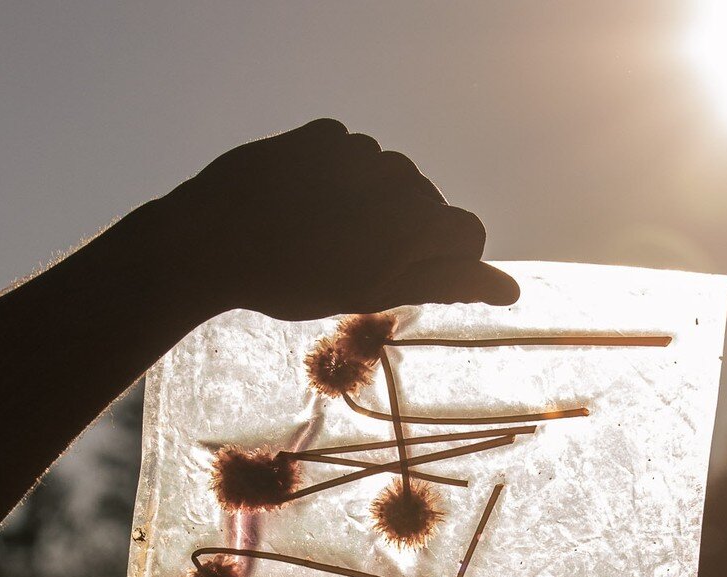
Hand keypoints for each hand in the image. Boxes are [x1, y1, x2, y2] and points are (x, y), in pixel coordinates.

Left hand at [157, 119, 519, 320]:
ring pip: (388, 183)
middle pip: (426, 207)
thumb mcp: (375, 293)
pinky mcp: (325, 133)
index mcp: (418, 218)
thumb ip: (448, 284)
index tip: (404, 278)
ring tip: (321, 237)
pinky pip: (351, 158)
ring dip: (369, 209)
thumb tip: (511, 289)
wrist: (215, 237)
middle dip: (403, 235)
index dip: (444, 263)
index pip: (468, 234)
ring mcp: (360, 148)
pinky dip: (338, 182)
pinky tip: (303, 206)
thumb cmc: (297, 281)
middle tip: (350, 265)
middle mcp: (399, 173)